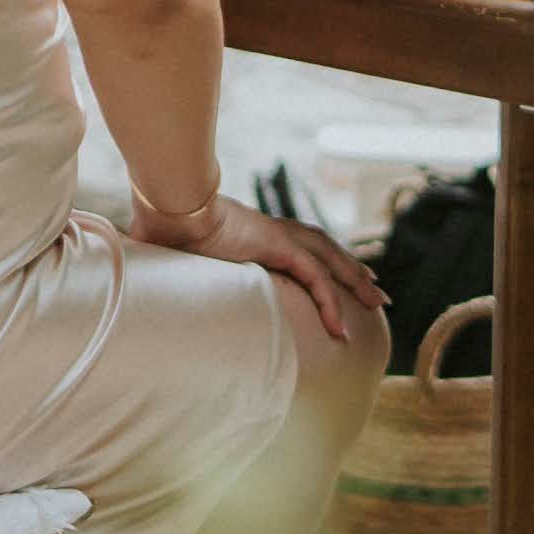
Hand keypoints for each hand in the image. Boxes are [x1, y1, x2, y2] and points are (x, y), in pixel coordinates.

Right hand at [131, 184, 384, 346]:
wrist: (168, 207)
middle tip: (377, 288)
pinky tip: (340, 326)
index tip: (341, 274)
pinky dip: (330, 301)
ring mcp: (277, 234)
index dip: (324, 257)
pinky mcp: (277, 244)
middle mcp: (272, 229)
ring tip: (376, 301)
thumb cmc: (166, 226)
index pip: (301, 243)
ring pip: (329, 260)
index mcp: (256, 230)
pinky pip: (314, 277)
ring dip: (354, 280)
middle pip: (325, 248)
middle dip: (353, 268)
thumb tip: (157, 276)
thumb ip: (185, 271)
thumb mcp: (182, 256)